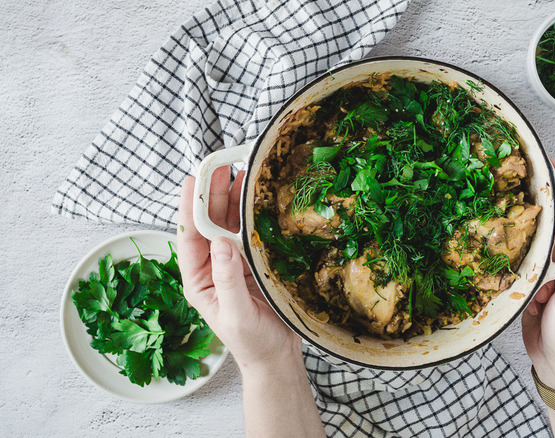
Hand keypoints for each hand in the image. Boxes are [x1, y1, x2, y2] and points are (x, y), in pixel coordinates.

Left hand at [177, 166, 298, 374]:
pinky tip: (258, 197)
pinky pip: (250, 233)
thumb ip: (227, 279)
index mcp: (198, 279)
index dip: (190, 206)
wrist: (276, 357)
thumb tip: (221, 242)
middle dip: (213, 194)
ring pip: (229, 224)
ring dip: (233, 199)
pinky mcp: (254, 263)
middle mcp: (213, 266)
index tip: (192, 180)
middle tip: (221, 165)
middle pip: (209, 223)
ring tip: (240, 172)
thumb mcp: (235, 314)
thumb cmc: (252, 343)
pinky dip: (253, 214)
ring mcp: (233, 263)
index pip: (189, 236)